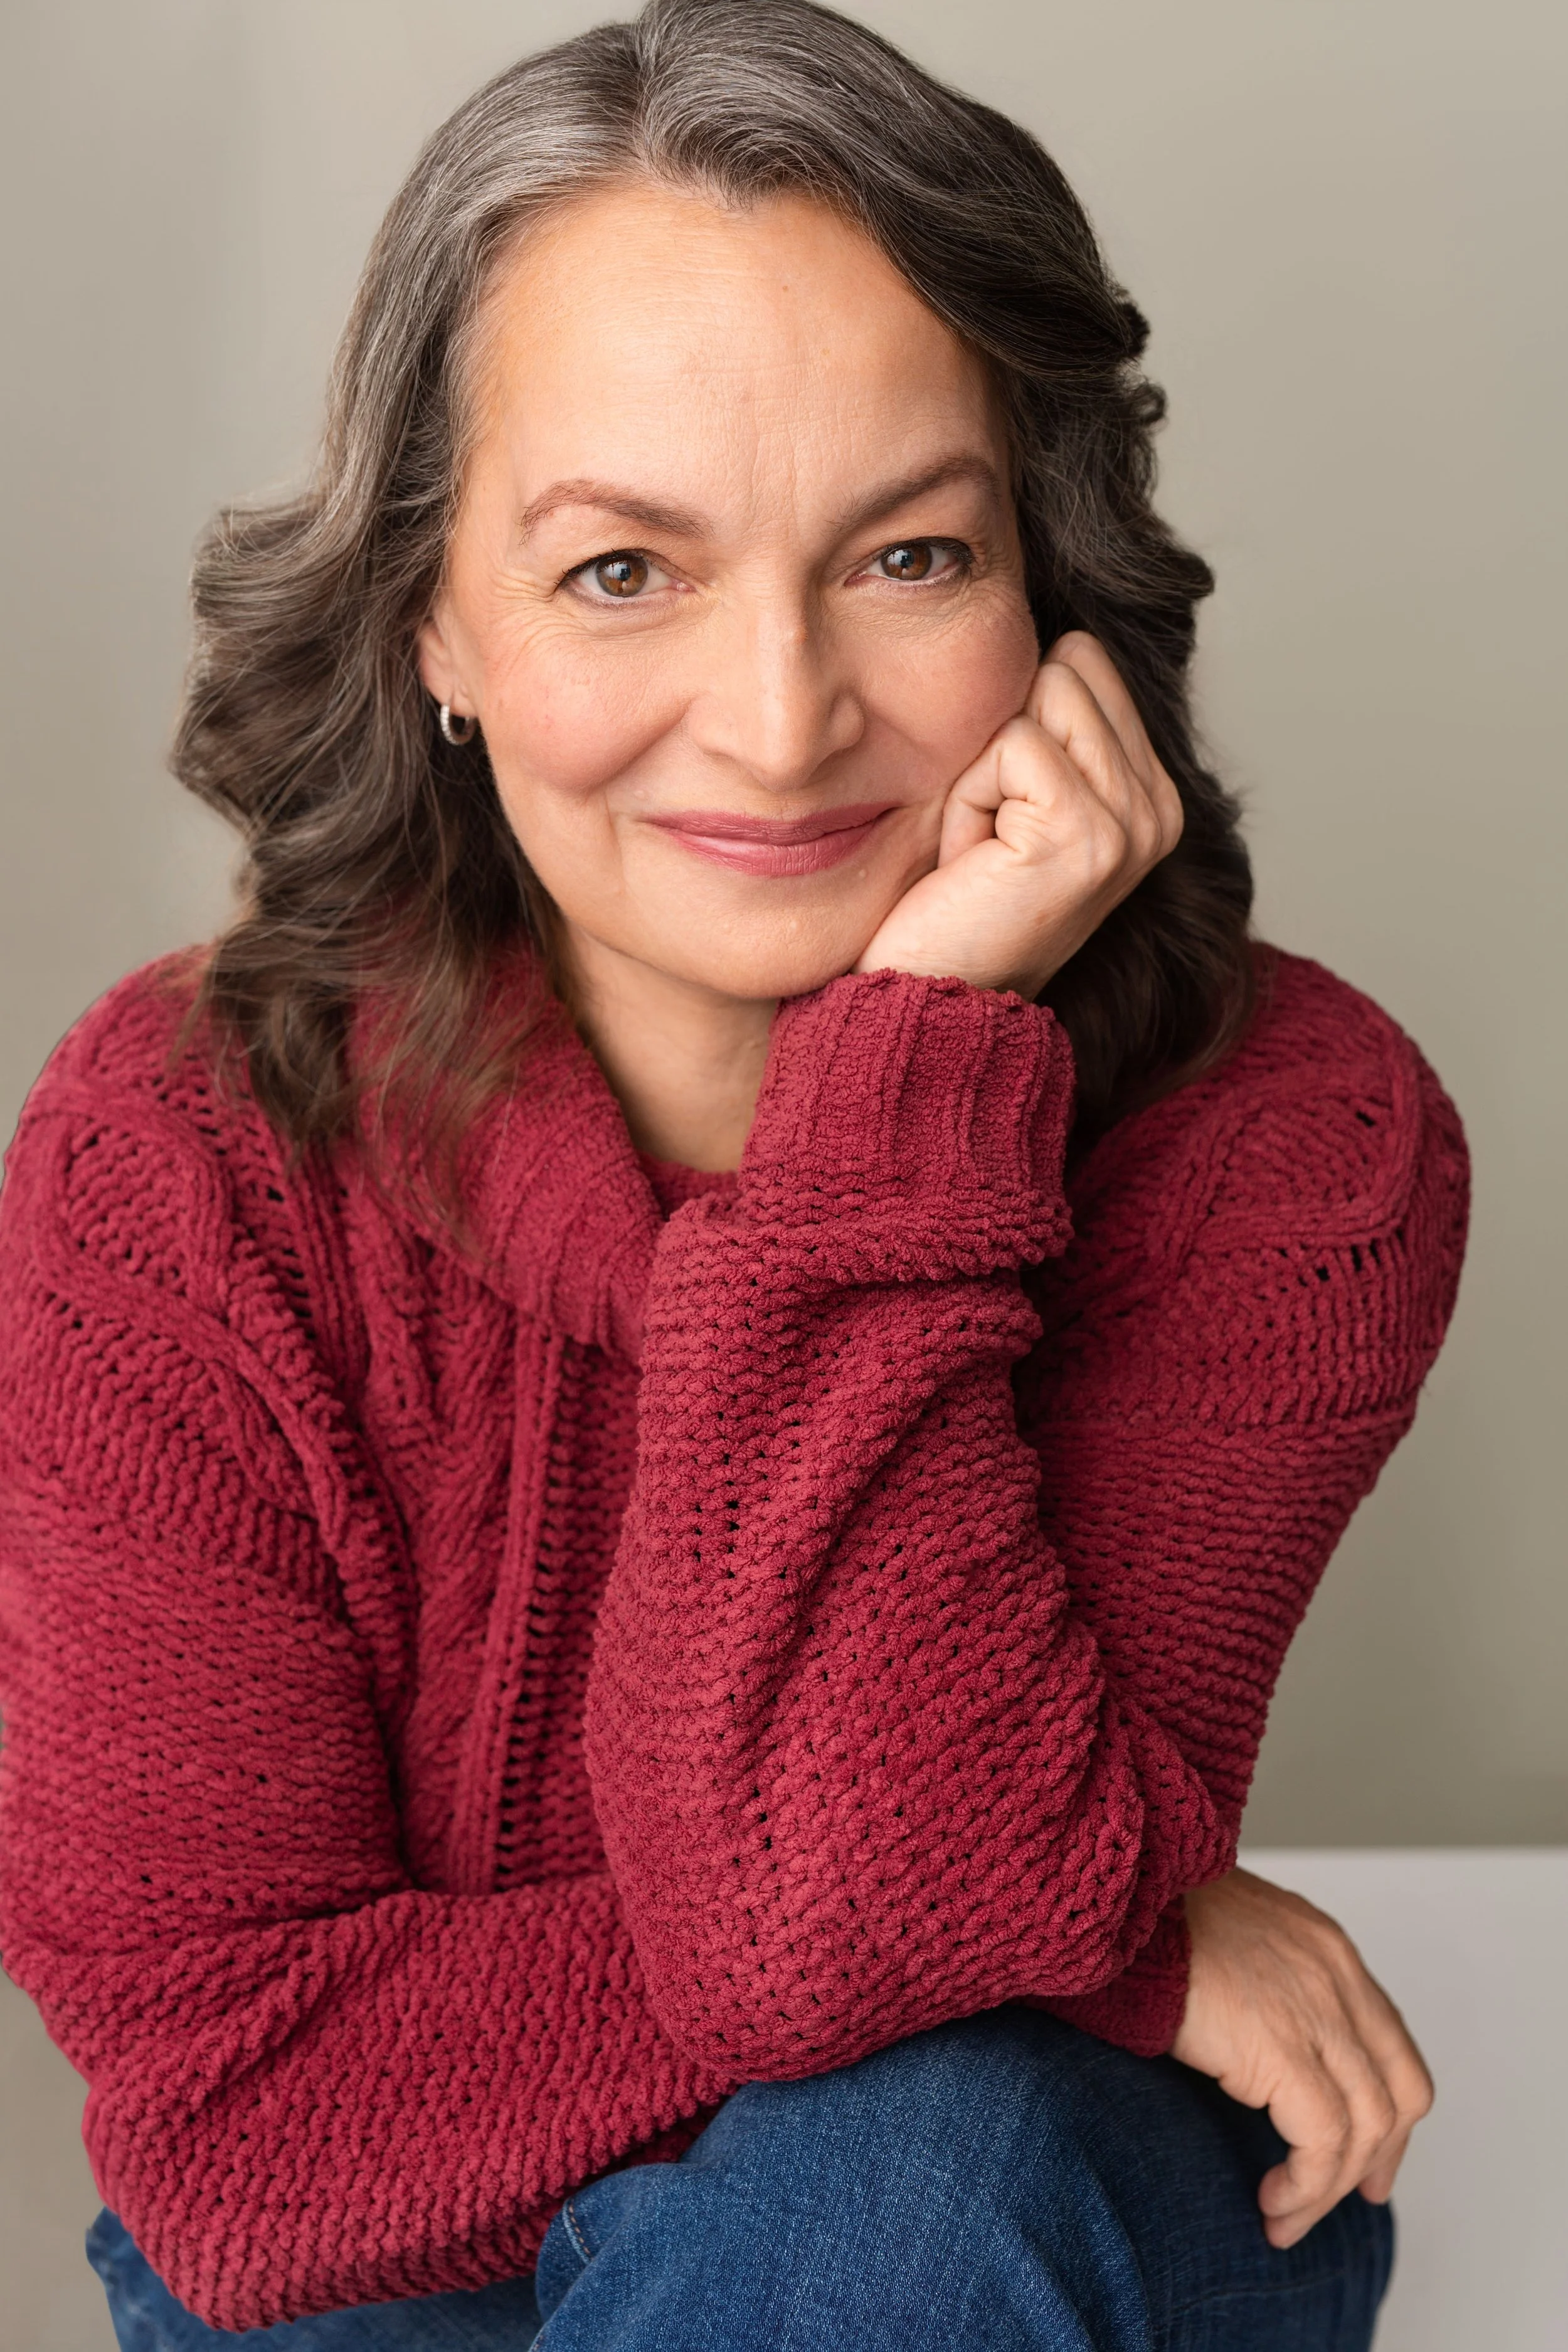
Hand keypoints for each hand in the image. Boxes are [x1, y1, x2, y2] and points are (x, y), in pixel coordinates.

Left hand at [853, 632, 1182, 997]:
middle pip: (1066, 664)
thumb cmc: (948, 900)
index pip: (1085, 660)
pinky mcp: (1086, 834)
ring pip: (1038, 695)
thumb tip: (1043, 622)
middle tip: (986, 832)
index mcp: (1151, 796)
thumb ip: (1044, 721)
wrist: (927, 999)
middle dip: (999, 738)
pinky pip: (1010, 742)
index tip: (1002, 813)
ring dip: (981, 768)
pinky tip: (972, 862)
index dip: (1014, 721)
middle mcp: (1159, 810)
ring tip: (980, 846)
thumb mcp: (1008, 797)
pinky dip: (968, 797)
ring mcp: (1132, 823)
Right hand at [1173, 1868, 1433, 2248]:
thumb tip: (1268, 2054)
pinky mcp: (1283, 2049)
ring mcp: (1317, 2011)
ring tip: (1284, 2215)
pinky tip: (1272, 2200)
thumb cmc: (1153, 1921)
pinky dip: (1306, 2187)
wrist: (1118, 1902)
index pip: (1393, 2047)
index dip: (1391, 2114)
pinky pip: (1321, 2142)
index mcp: (1327, 1948)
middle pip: (1397, 2094)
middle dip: (1375, 2160)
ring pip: (1365, 2129)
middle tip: (1337, 2199)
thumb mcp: (1236, 1940)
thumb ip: (1270, 1985)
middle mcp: (1337, 1977)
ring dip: (1328, 2189)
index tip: (1369, 2159)